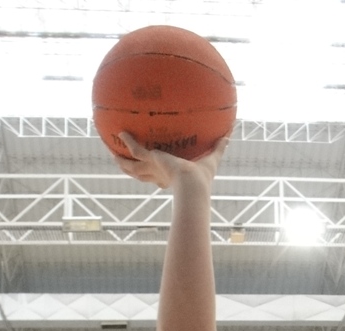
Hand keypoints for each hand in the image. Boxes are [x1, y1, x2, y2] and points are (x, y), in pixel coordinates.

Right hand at [113, 132, 229, 189]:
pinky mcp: (151, 160)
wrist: (193, 184)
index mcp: (171, 179)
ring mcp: (153, 169)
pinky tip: (121, 132)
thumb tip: (230, 133)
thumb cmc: (203, 177)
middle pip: (141, 175)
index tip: (157, 178)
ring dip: (122, 163)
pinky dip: (128, 141)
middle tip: (124, 164)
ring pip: (132, 168)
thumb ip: (220, 146)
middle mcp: (159, 176)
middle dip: (133, 171)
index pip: (161, 180)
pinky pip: (135, 150)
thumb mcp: (212, 158)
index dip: (157, 179)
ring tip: (113, 155)